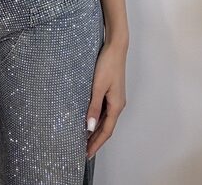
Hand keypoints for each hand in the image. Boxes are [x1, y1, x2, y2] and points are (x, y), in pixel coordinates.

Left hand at [85, 39, 127, 160]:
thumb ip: (93, 107)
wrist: (116, 47)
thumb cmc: (107, 64)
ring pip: (105, 120)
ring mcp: (115, 98)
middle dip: (96, 140)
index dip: (96, 144)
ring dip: (96, 130)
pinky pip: (105, 111)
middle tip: (84, 151)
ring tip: (85, 139)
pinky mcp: (112, 92)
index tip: (87, 154)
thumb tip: (89, 127)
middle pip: (106, 128)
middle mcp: (118, 104)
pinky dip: (97, 119)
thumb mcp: (98, 86)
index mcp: (116, 106)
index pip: (106, 131)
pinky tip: (89, 120)